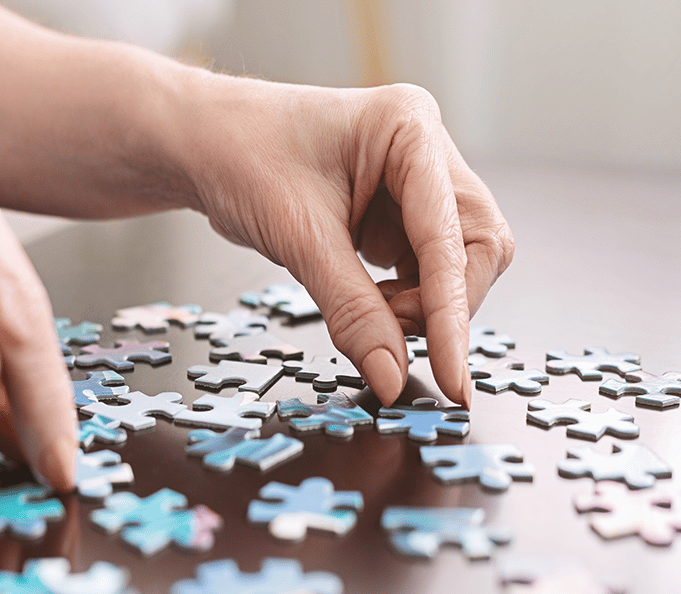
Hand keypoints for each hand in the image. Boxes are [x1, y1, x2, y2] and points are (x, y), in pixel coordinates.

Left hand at [182, 79, 513, 407]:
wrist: (203, 145)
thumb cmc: (241, 157)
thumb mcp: (297, 237)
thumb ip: (352, 310)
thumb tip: (392, 377)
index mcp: (410, 128)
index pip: (451, 237)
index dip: (451, 313)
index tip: (451, 375)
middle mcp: (425, 151)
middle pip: (477, 248)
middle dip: (443, 304)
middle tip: (392, 336)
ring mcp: (416, 184)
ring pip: (456, 265)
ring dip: (423, 306)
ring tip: (368, 311)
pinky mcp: (399, 215)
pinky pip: (426, 270)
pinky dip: (404, 301)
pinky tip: (366, 302)